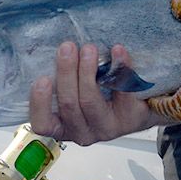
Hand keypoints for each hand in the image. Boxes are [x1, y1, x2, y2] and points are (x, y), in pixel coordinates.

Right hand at [29, 43, 162, 144]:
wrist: (140, 106)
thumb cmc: (101, 95)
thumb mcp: (77, 91)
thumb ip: (66, 78)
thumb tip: (57, 48)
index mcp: (63, 126)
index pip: (42, 124)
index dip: (40, 103)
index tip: (42, 78)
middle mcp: (83, 132)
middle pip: (69, 104)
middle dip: (66, 73)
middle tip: (67, 47)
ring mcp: (107, 128)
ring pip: (91, 101)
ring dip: (87, 71)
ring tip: (89, 48)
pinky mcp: (130, 119)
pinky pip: (122, 91)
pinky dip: (119, 68)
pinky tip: (117, 51)